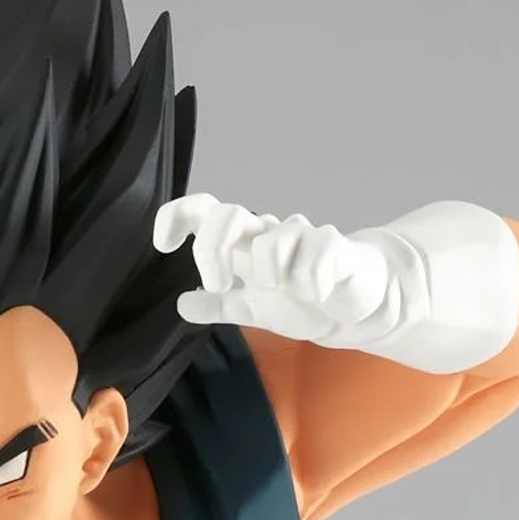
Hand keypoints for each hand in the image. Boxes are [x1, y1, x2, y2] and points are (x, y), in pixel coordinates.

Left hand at [152, 193, 392, 343]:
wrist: (355, 307)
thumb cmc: (302, 300)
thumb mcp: (253, 309)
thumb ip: (219, 306)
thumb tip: (182, 304)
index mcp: (245, 243)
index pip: (205, 211)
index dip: (177, 217)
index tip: (163, 244)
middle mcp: (269, 233)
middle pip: (229, 214)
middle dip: (213, 250)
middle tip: (218, 284)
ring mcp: (303, 237)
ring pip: (272, 238)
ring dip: (269, 272)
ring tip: (282, 290)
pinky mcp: (336, 247)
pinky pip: (317, 250)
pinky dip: (310, 279)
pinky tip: (315, 293)